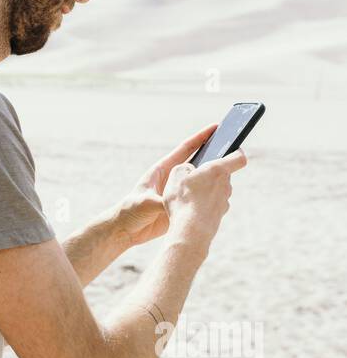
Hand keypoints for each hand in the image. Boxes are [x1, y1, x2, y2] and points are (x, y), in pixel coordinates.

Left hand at [115, 123, 219, 247]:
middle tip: (232, 150)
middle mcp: (172, 178)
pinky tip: (221, 198)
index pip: (185, 149)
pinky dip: (209, 197)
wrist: (125, 230)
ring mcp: (177, 192)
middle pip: (197, 163)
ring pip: (200, 182)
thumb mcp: (147, 203)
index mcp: (162, 170)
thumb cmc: (131, 211)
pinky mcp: (180, 206)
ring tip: (231, 176)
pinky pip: (198, 199)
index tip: (216, 128)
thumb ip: (164, 200)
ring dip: (214, 178)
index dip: (200, 138)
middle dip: (214, 156)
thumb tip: (182, 201)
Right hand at [163, 148, 247, 247]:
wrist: (191, 231)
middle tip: (195, 175)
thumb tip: (191, 170)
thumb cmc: (183, 200)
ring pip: (217, 191)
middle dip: (211, 174)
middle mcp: (226, 185)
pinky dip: (203, 205)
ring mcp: (224, 202)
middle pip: (224, 175)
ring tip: (188, 195)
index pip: (238, 157)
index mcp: (218, 170)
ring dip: (207, 190)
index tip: (231, 149)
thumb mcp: (176, 174)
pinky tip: (190, 209)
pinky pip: (212, 205)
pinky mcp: (219, 215)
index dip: (236, 151)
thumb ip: (185, 167)